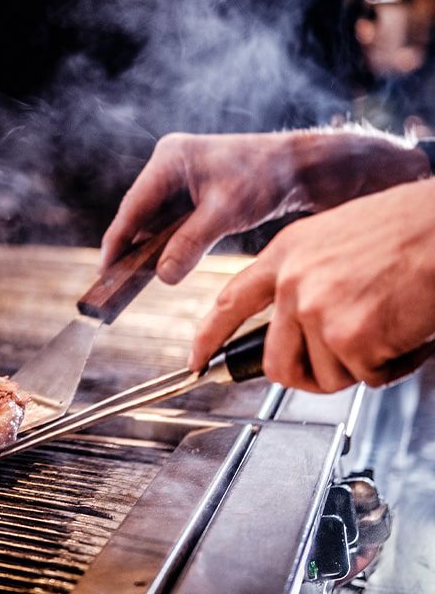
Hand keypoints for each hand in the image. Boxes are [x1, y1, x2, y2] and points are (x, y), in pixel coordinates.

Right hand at [101, 130, 428, 283]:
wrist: (299, 167)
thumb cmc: (266, 177)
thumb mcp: (226, 212)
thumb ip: (190, 244)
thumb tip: (162, 276)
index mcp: (169, 159)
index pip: (132, 207)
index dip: (116, 242)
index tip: (104, 272)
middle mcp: (167, 165)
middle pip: (137, 214)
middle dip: (129, 248)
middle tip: (114, 283)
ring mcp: (177, 178)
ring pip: (152, 221)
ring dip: (147, 248)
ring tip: (131, 281)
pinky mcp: (190, 192)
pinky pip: (169, 222)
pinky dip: (165, 244)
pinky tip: (160, 266)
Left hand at [190, 178, 434, 391]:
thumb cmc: (407, 227)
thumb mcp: (333, 237)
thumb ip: (305, 277)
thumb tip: (297, 323)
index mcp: (285, 254)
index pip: (229, 304)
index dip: (209, 338)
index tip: (197, 360)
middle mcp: (293, 283)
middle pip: (276, 362)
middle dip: (306, 376)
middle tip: (338, 366)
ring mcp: (317, 310)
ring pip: (325, 375)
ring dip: (360, 366)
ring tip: (387, 330)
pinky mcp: (350, 337)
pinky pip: (366, 377)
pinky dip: (391, 367)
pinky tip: (405, 332)